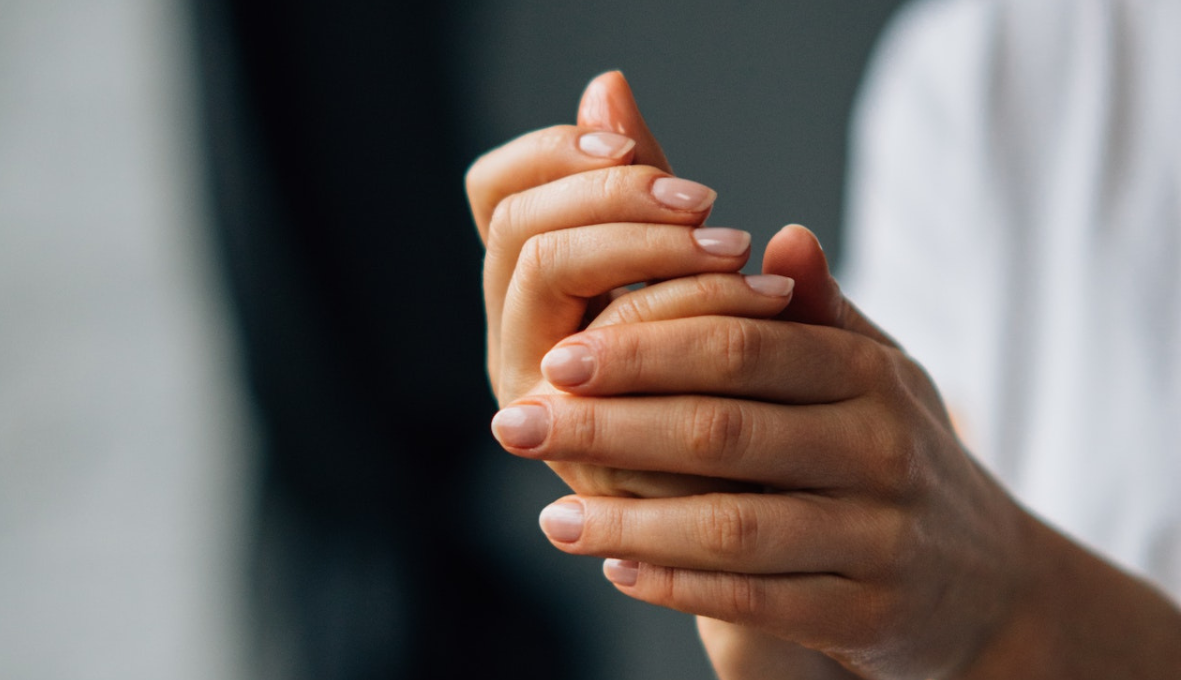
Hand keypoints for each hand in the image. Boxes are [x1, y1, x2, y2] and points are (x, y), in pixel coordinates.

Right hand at [468, 72, 793, 496]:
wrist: (765, 484)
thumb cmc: (725, 366)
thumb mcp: (681, 260)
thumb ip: (640, 185)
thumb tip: (607, 85)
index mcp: (530, 287)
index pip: (495, 193)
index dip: (554, 152)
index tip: (633, 146)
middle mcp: (516, 334)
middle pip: (519, 225)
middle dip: (613, 195)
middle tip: (704, 199)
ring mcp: (538, 387)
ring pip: (545, 267)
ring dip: (643, 239)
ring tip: (737, 245)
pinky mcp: (583, 433)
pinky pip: (608, 342)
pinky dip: (686, 303)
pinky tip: (764, 299)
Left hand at [492, 225, 1032, 677]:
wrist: (987, 581)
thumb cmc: (898, 450)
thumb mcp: (877, 371)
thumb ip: (817, 310)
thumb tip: (779, 231)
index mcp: (867, 373)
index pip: (739, 347)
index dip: (640, 348)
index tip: (555, 355)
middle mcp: (879, 447)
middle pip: (723, 430)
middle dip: (607, 426)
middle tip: (513, 424)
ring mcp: (878, 537)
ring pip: (733, 526)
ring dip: (629, 520)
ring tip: (549, 517)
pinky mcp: (867, 614)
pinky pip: (758, 601)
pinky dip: (680, 586)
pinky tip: (615, 570)